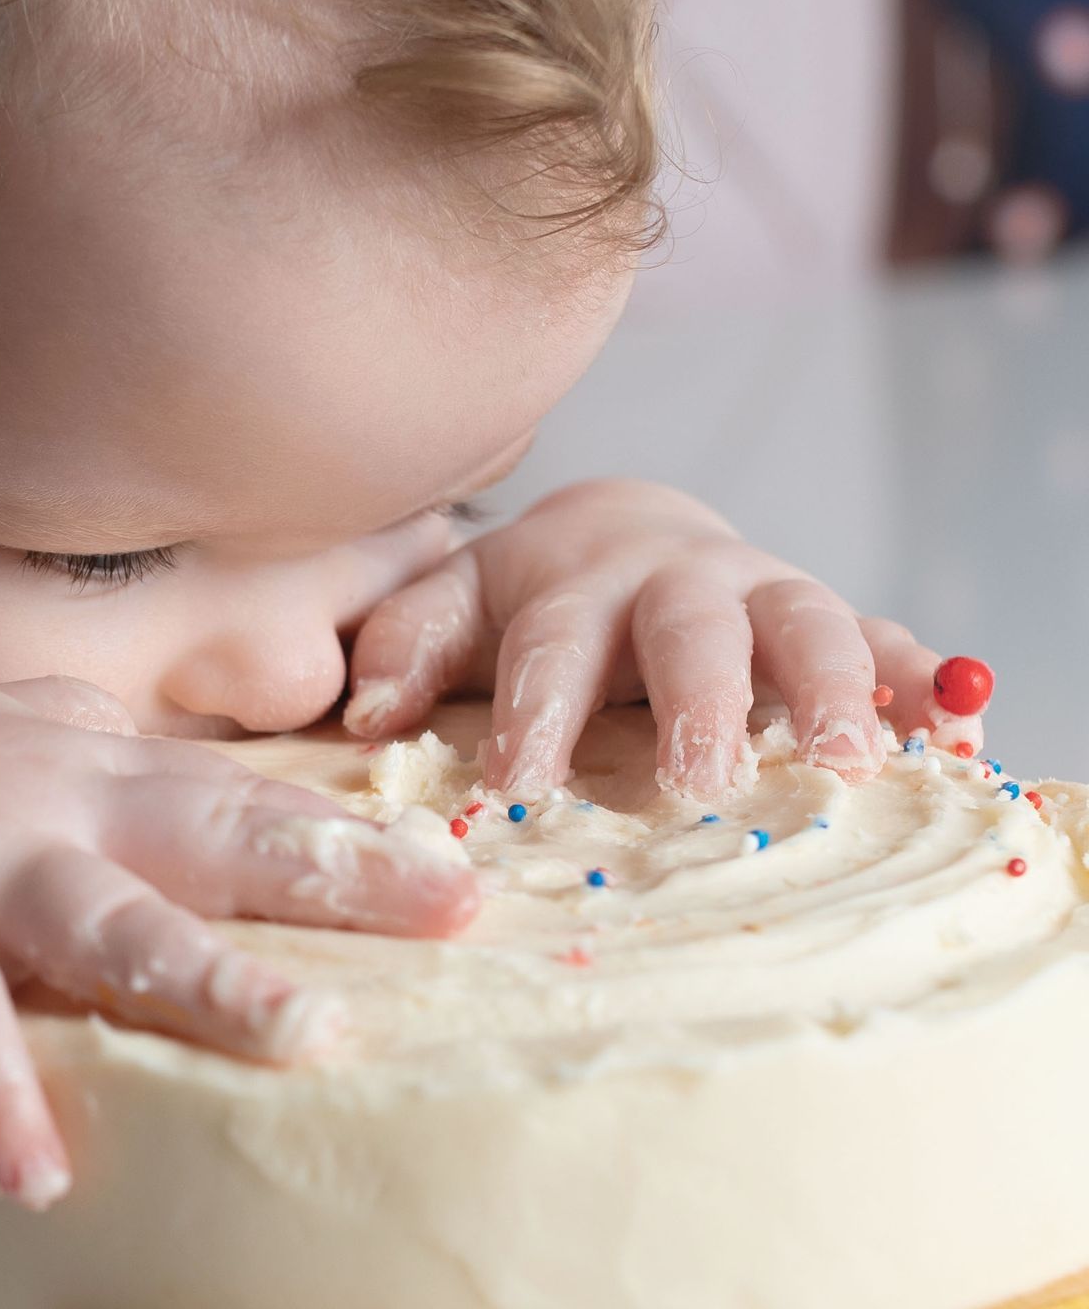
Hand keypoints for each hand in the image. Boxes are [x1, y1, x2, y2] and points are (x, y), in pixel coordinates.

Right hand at [0, 674, 476, 1210]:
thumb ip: (90, 739)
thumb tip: (172, 752)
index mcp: (88, 765)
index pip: (240, 793)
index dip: (351, 827)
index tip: (462, 861)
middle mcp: (52, 803)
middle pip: (216, 835)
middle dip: (340, 871)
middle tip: (457, 906)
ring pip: (111, 920)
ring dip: (210, 981)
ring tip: (310, 1038)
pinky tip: (35, 1172)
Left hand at [342, 478, 982, 798]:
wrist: (624, 530)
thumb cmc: (530, 594)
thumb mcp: (456, 604)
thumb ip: (408, 647)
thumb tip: (361, 715)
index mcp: (573, 582)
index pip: (549, 649)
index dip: (535, 715)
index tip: (519, 787)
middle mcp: (674, 583)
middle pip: (689, 632)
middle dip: (699, 703)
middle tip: (700, 780)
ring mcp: (760, 595)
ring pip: (805, 624)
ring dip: (831, 689)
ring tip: (847, 762)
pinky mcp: (828, 618)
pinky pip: (888, 640)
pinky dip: (925, 680)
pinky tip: (956, 725)